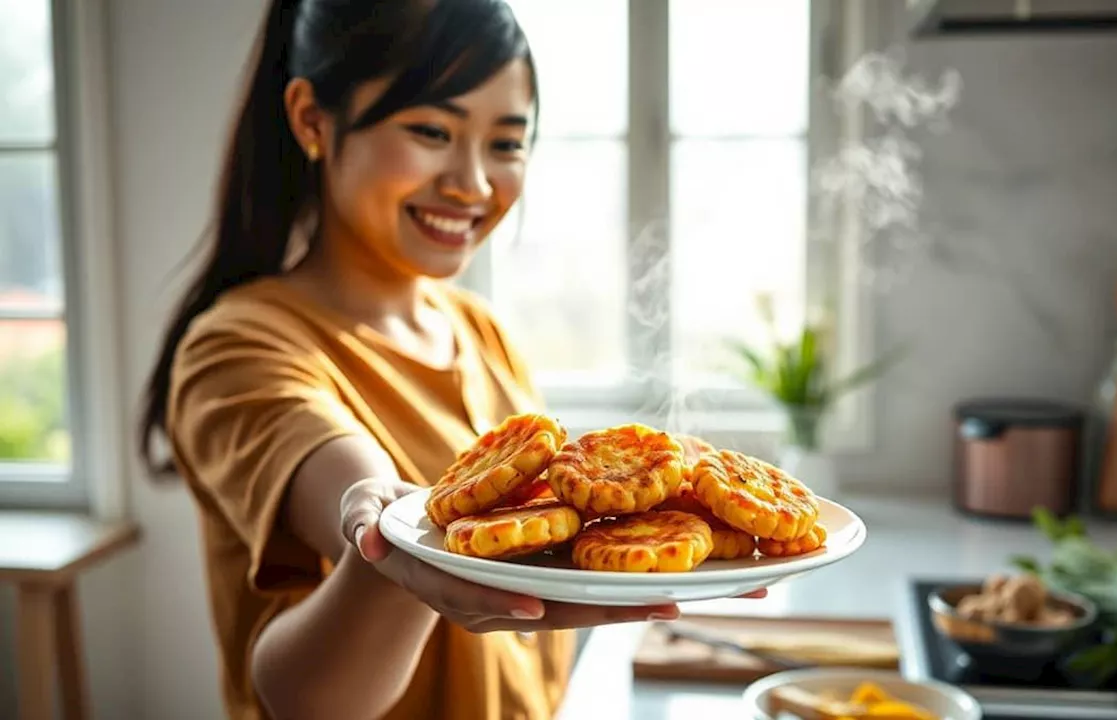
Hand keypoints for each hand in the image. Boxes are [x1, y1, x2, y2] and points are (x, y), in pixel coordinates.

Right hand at [340, 478, 768, 632]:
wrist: (400, 539)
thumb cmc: (379, 524)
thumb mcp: (364, 519)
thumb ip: (362, 527)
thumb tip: (360, 538)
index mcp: (463, 592)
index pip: (501, 600)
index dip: (527, 603)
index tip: (554, 609)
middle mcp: (507, 600)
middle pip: (569, 606)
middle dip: (622, 606)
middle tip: (679, 600)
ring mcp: (533, 589)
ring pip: (598, 596)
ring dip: (654, 593)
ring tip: (712, 587)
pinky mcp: (552, 571)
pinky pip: (602, 573)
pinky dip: (643, 570)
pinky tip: (690, 562)